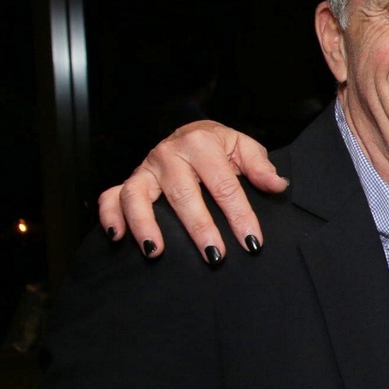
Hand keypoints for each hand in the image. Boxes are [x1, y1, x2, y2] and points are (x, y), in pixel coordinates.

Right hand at [97, 121, 285, 259]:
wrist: (191, 133)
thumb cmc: (220, 146)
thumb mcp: (244, 147)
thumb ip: (260, 167)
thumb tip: (278, 185)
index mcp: (201, 144)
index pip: (224, 185)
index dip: (239, 215)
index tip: (251, 242)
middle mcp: (169, 155)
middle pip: (183, 194)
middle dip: (199, 228)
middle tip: (215, 256)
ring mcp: (146, 168)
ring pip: (138, 195)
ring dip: (145, 224)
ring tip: (157, 252)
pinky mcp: (130, 180)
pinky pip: (110, 197)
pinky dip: (109, 216)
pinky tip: (117, 238)